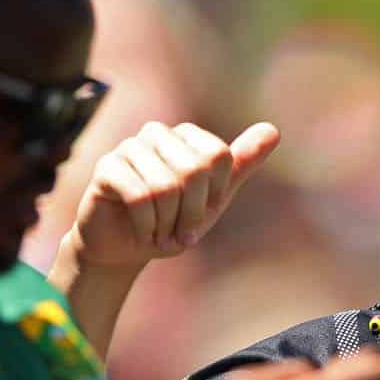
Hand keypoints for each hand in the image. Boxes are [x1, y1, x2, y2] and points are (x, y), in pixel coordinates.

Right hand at [66, 121, 278, 270]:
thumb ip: (241, 164)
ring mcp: (128, 147)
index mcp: (186, 136)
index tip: (200, 214)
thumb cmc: (172, 221)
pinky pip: (139, 197)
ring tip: (160, 233)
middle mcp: (156, 133)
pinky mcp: (106, 167)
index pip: (219, 157)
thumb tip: (273, 130)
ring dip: (167, 223)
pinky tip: (142, 232)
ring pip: (166, 186)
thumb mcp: (214, 198)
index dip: (213, 195)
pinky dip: (147, 225)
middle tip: (180, 231)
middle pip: (194, 170)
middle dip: (191, 213)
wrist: (126, 249)